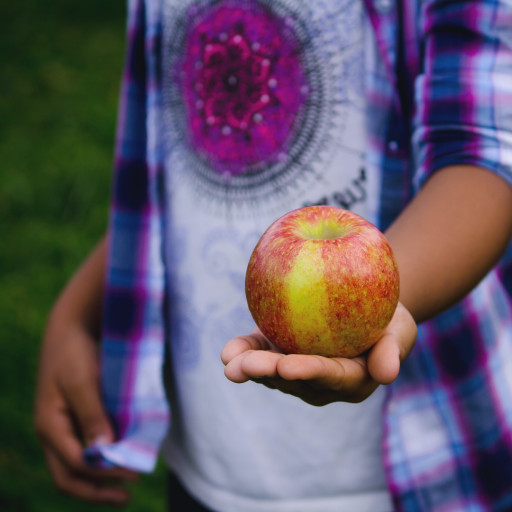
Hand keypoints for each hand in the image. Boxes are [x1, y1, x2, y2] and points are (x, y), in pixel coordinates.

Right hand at [34, 324, 138, 504]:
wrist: (73, 325)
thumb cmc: (75, 351)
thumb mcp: (82, 382)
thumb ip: (92, 416)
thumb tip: (102, 452)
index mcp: (50, 426)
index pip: (75, 464)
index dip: (104, 474)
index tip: (134, 474)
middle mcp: (54, 431)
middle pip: (69, 475)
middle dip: (96, 491)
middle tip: (126, 498)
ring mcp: (64, 425)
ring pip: (75, 464)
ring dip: (99, 478)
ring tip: (126, 484)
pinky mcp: (76, 416)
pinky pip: (84, 447)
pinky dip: (101, 458)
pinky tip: (120, 457)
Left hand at [221, 302, 416, 405]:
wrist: (367, 307)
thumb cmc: (389, 319)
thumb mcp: (400, 330)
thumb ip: (393, 350)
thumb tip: (387, 374)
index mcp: (350, 380)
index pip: (329, 377)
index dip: (308, 372)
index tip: (287, 366)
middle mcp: (321, 381)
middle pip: (293, 379)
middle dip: (267, 374)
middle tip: (243, 367)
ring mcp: (299, 368)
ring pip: (272, 371)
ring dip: (249, 366)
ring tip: (229, 361)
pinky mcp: (281, 351)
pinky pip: (262, 352)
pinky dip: (244, 351)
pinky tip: (228, 352)